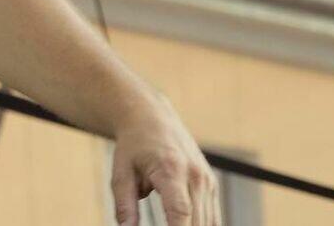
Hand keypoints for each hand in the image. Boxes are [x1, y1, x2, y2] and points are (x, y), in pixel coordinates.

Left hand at [110, 90, 220, 225]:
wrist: (151, 118)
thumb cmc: (132, 146)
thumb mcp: (120, 173)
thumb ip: (124, 206)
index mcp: (171, 169)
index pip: (181, 212)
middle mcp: (195, 175)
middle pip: (198, 223)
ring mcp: (207, 180)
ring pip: (209, 223)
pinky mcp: (211, 185)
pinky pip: (213, 217)